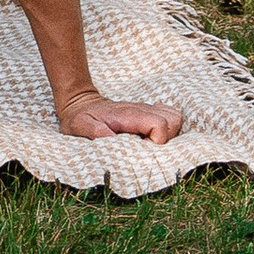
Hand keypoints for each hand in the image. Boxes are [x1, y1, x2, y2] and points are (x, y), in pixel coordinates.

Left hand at [55, 89, 183, 144]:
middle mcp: (141, 110)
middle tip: (146, 150)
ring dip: (169, 134)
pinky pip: (170, 117)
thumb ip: (94, 132)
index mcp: (128, 115)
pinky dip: (168, 128)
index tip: (142, 151)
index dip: (156, 142)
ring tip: (150, 145)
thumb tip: (113, 139)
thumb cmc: (79, 118)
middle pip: (172, 121)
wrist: (80, 102)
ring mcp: (146, 110)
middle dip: (165, 140)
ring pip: (175, 119)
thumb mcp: (80, 125)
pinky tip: (152, 138)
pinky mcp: (147, 113)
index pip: (158, 124)